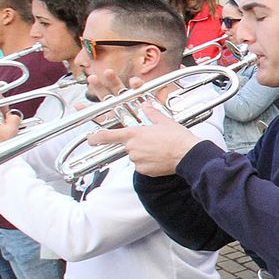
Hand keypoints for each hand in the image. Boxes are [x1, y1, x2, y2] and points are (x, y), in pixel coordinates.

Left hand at [83, 98, 200, 175]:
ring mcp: (137, 160)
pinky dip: (149, 164)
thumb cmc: (177, 138)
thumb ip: (152, 113)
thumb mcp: (164, 121)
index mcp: (134, 134)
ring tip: (159, 151)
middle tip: (152, 144)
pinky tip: (160, 159)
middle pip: (127, 147)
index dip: (97, 138)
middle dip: (137, 145)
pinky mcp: (144, 170)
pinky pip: (142, 167)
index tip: (90, 139)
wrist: (188, 154)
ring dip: (144, 154)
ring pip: (135, 157)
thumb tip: (146, 107)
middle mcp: (132, 148)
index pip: (109, 136)